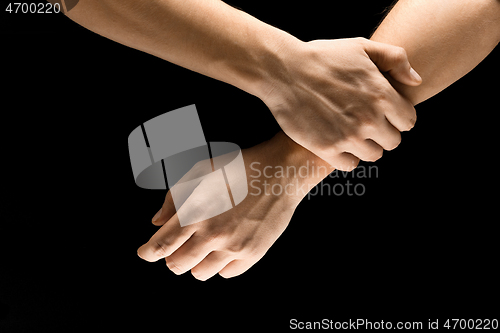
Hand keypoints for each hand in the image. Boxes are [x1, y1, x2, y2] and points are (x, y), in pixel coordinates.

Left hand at [137, 132, 330, 279]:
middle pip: (177, 266)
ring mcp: (233, 247)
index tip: (146, 253)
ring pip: (200, 274)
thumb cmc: (239, 167)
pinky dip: (221, 264)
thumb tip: (157, 222)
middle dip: (172, 258)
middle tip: (178, 248)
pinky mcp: (252, 254)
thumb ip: (174, 197)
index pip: (161, 246)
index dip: (148, 253)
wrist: (280, 172)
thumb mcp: (200, 170)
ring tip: (205, 246)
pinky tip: (225, 247)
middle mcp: (212, 234)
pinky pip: (226, 273)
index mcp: (195, 212)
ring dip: (196, 262)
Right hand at [260, 37, 421, 169]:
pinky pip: (349, 164)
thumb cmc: (322, 57)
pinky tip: (338, 142)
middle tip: (366, 122)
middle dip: (383, 132)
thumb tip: (416, 81)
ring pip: (373, 155)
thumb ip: (395, 59)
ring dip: (365, 146)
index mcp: (381, 95)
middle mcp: (369, 119)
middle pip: (393, 141)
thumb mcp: (362, 46)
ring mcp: (348, 137)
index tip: (385, 113)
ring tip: (351, 132)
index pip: (408, 121)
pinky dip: (346, 157)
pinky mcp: (327, 148)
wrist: (284, 71)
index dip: (398, 117)